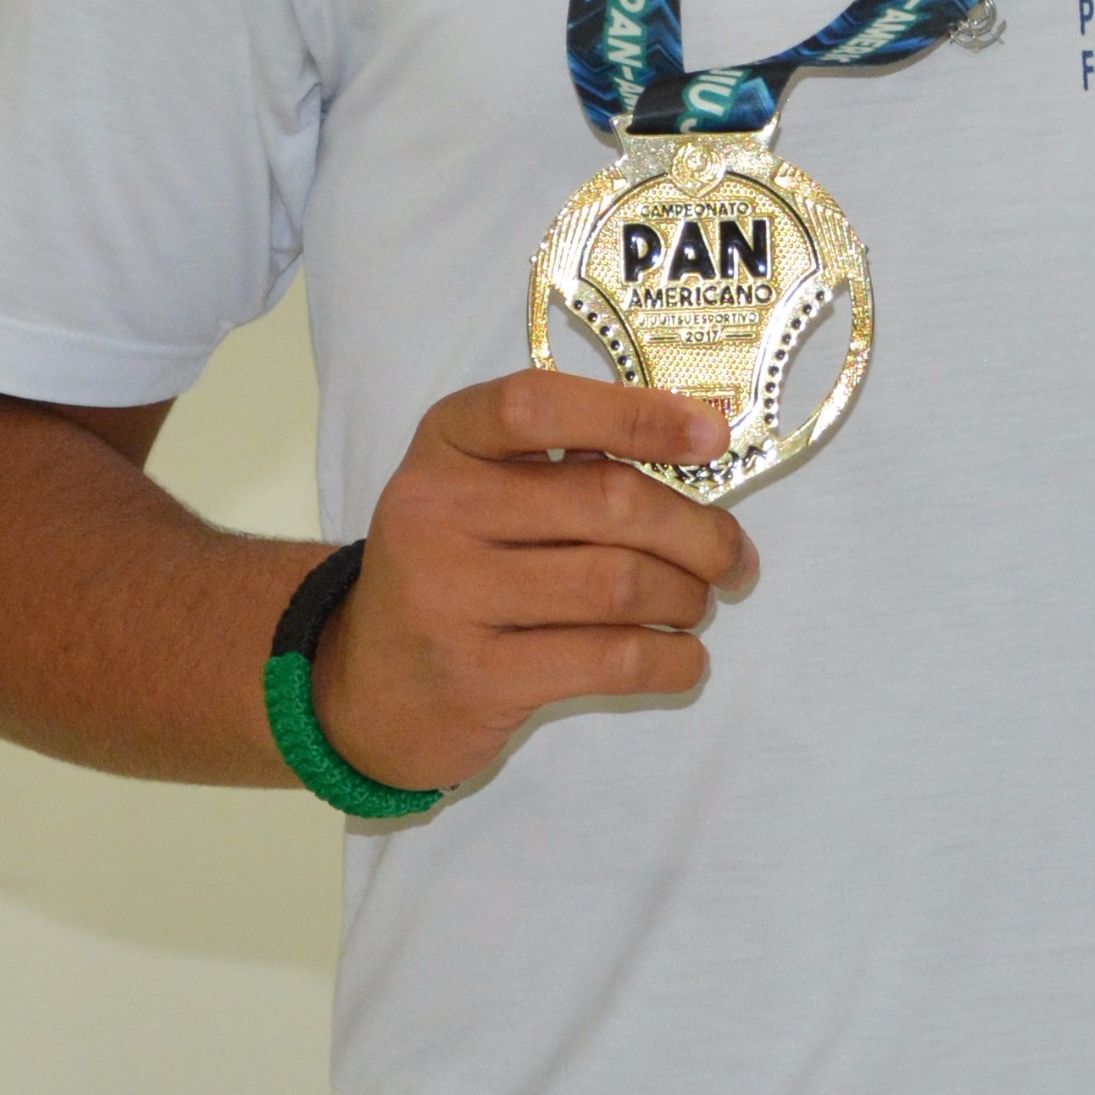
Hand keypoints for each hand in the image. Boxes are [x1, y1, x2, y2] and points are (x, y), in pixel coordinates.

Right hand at [304, 370, 751, 792]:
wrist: (363, 687)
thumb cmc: (458, 570)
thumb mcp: (483, 491)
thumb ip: (569, 461)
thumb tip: (705, 443)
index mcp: (446, 444)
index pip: (539, 406)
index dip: (637, 413)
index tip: (712, 435)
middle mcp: (435, 511)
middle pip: (606, 501)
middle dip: (697, 531)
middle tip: (731, 558)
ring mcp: (449, 597)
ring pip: (618, 583)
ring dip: (686, 596)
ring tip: (695, 604)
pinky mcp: (476, 677)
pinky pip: (610, 659)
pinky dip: (671, 660)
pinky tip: (683, 659)